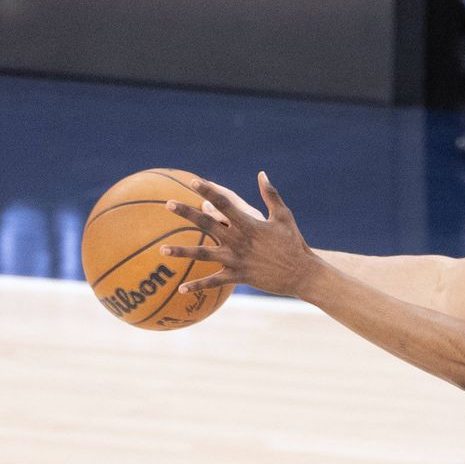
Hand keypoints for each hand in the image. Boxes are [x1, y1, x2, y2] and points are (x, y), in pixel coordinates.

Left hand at [162, 172, 320, 298]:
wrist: (302, 273)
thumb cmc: (294, 243)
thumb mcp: (283, 216)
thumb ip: (271, 195)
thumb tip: (262, 174)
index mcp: (249, 224)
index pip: (224, 203)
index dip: (209, 191)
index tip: (194, 181)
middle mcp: (239, 241)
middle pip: (207, 224)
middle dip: (187, 213)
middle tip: (168, 204)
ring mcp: (237, 260)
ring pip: (204, 254)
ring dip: (182, 252)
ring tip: (162, 250)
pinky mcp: (239, 277)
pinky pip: (214, 282)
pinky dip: (198, 286)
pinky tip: (181, 289)